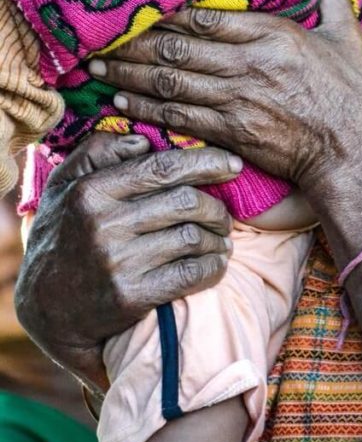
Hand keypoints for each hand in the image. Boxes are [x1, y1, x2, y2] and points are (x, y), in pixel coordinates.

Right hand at [15, 132, 239, 392]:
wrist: (46, 304)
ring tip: (222, 237)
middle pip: (186, 202)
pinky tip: (217, 262)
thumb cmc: (64, 230)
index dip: (206, 162)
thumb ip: (100, 151)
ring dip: (218, 237)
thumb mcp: (66, 183)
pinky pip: (190, 275)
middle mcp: (104, 224)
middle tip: (225, 213)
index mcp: (92, 191)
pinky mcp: (130, 297)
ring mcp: (118, 263)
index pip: (163, 167)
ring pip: (192, 237)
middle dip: (216, 205)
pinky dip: (213, 266)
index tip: (233, 164)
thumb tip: (144, 137)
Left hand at [87, 0, 361, 194]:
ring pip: (170, 82)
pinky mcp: (229, 132)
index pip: (206, 18)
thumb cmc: (351, 97)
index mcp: (273, 35)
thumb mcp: (348, 39)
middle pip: (177, 48)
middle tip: (101, 37)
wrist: (349, 154)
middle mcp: (247, 65)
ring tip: (97, 67)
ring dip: (129, 74)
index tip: (139, 6)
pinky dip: (145, 108)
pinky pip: (177, 117)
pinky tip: (121, 101)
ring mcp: (235, 100)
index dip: (167, 12)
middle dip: (134, 43)